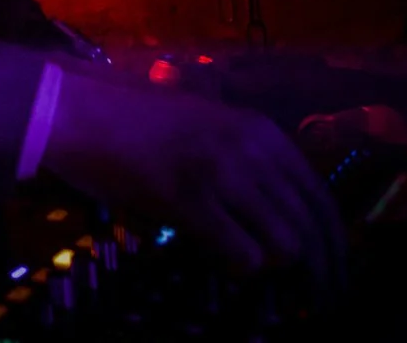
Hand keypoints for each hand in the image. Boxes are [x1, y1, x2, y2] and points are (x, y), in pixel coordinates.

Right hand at [41, 72, 346, 289]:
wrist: (74, 108)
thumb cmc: (132, 119)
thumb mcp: (205, 126)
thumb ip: (244, 160)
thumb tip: (275, 217)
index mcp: (260, 131)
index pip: (321, 197)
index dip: (332, 243)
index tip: (330, 273)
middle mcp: (252, 149)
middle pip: (310, 226)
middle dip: (315, 270)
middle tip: (308, 298)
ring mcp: (222, 172)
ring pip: (284, 244)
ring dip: (268, 264)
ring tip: (242, 261)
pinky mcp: (189, 198)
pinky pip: (242, 253)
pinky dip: (236, 265)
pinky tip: (215, 256)